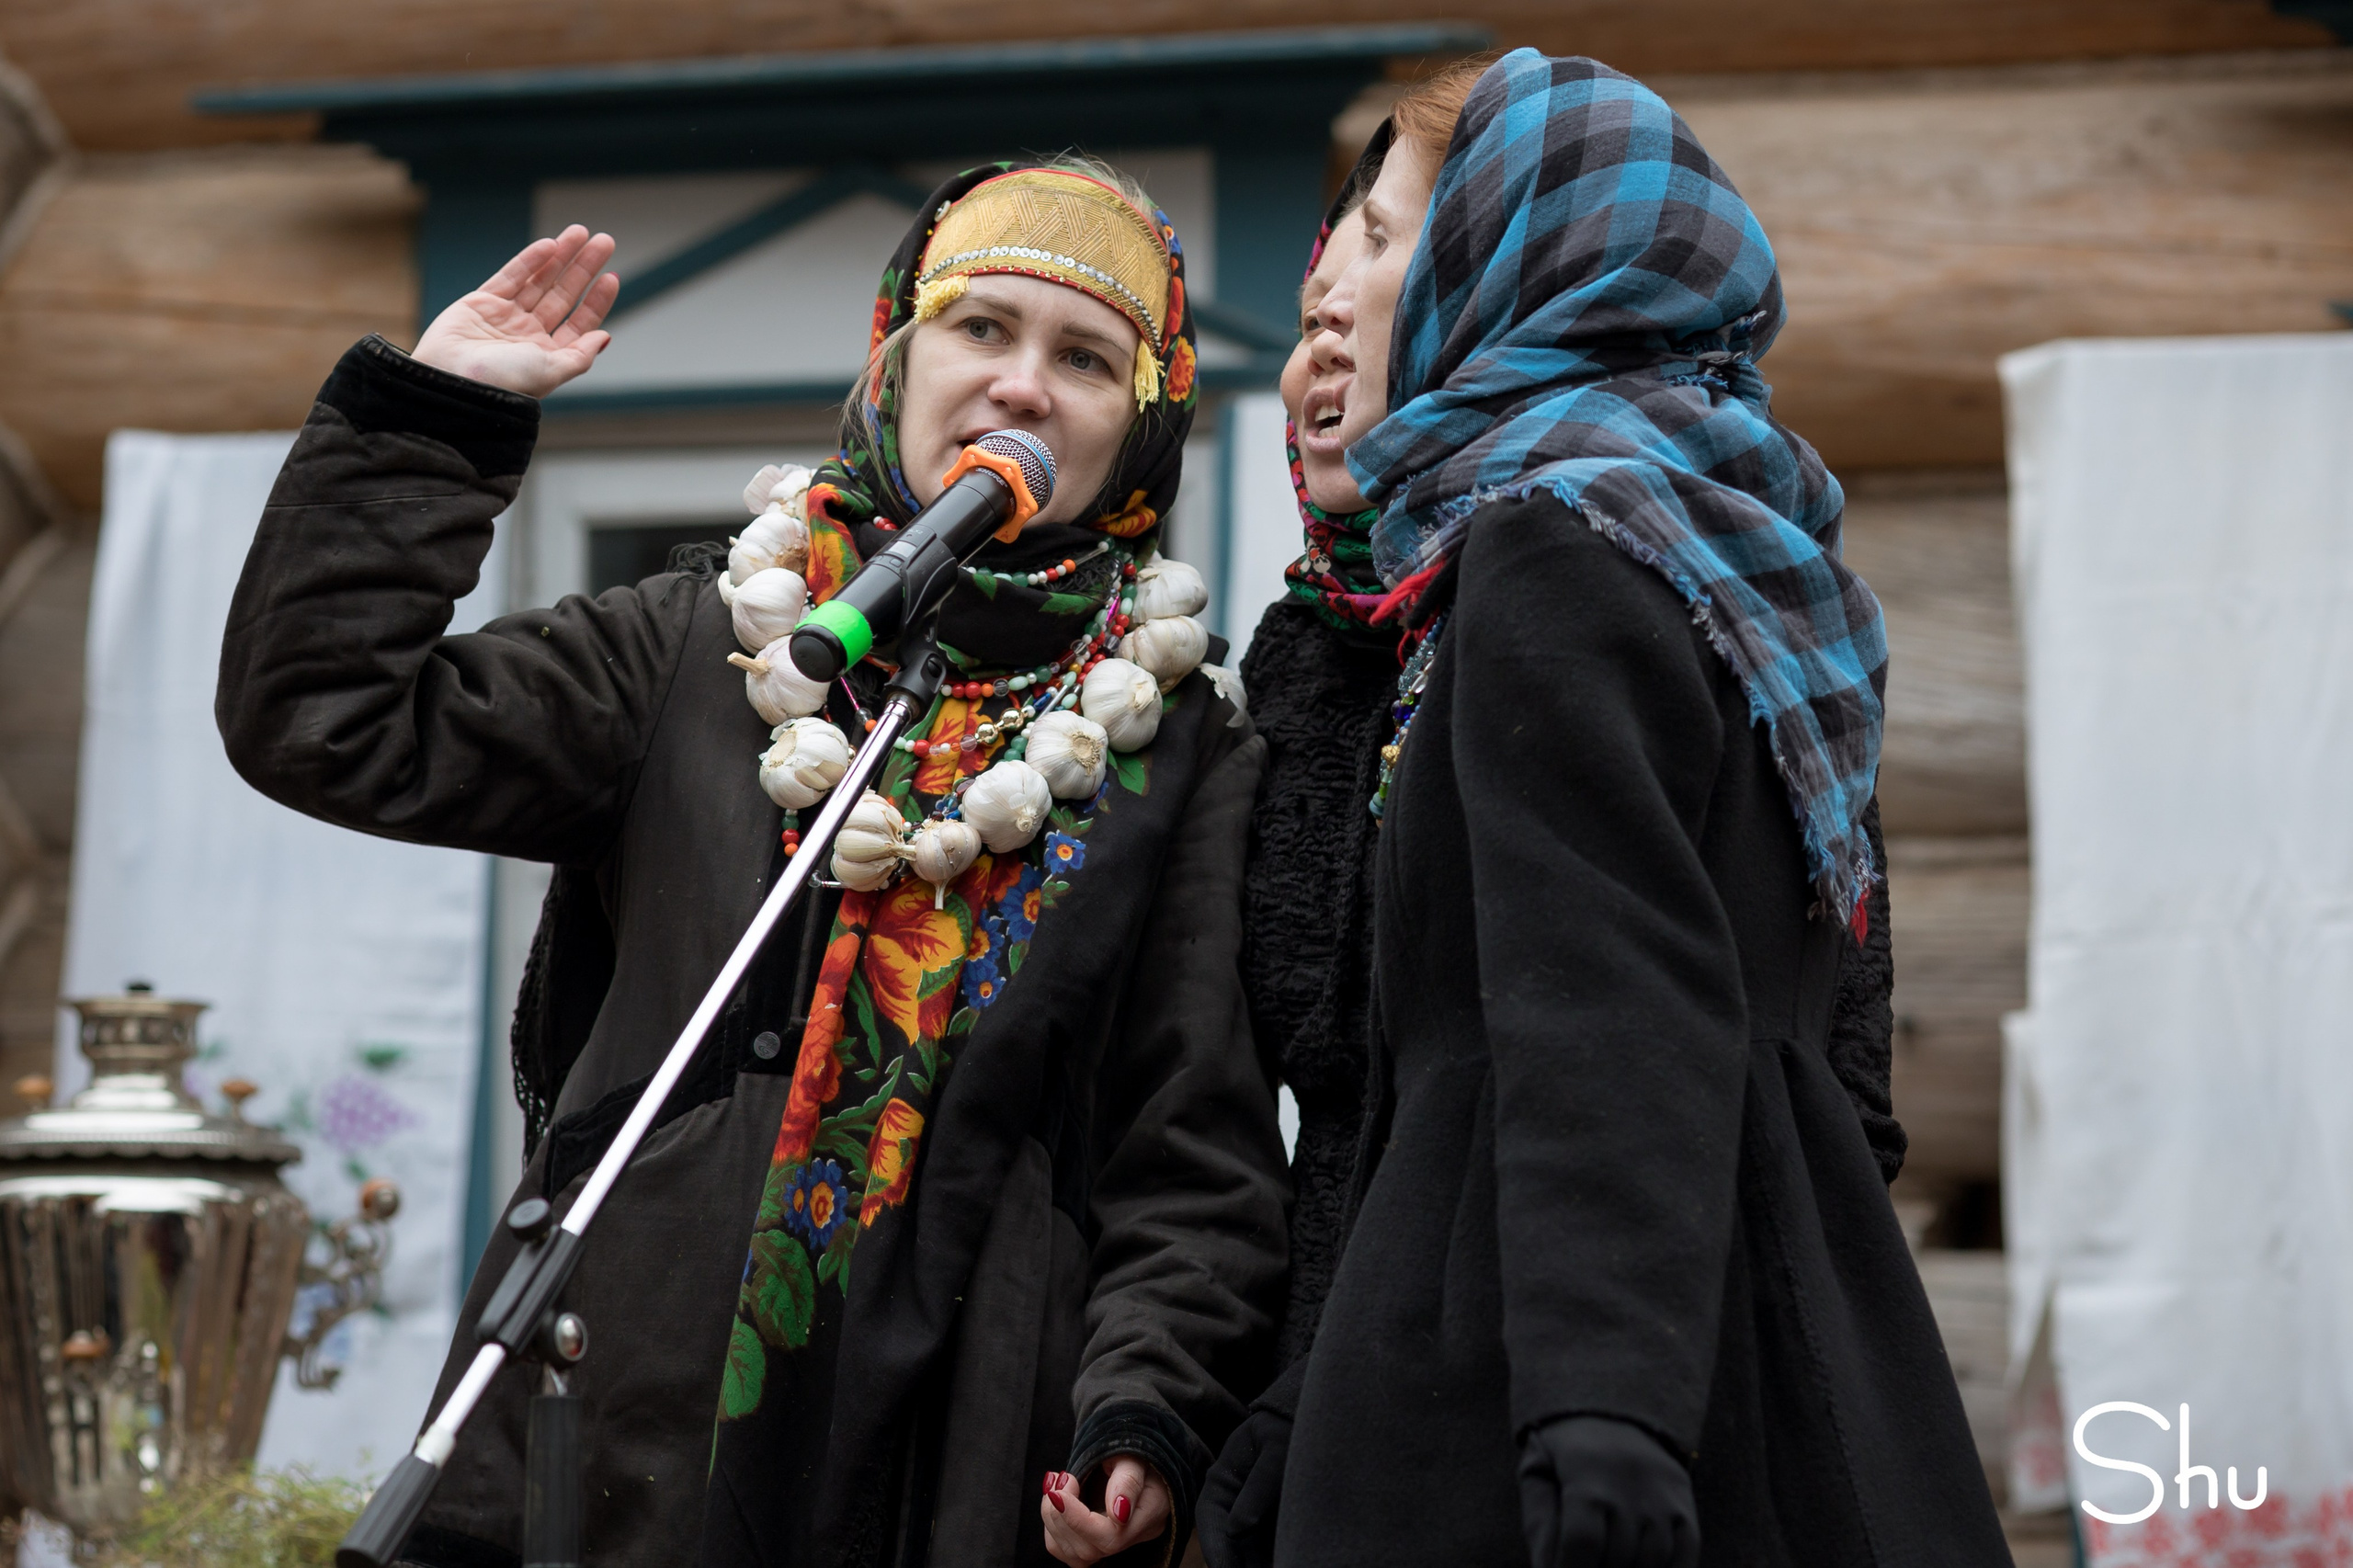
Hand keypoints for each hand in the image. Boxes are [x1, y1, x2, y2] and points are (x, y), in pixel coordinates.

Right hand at [410, 225, 619, 397]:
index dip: (596, 300)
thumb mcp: (551, 372)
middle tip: (604, 242)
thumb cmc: (503, 383)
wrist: (452, 382)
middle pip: (563, 295)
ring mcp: (505, 316)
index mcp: (547, 355)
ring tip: (580, 232)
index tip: (611, 277)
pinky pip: (511, 276)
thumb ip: (580, 355)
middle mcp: (528, 335)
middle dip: (583, 268)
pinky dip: (530, 260)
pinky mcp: (481, 302)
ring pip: (539, 280)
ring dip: (561, 256)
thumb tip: (605, 338)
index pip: (579, 322)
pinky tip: (550, 245)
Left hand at [1041, 1455, 1170, 1565]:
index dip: (1077, 1520)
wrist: (1130, 1448)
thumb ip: (1127, 1481)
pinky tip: (1056, 1498)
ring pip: (1075, 1554)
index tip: (1057, 1492)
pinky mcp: (1097, 1541)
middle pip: (1089, 1550)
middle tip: (1058, 1479)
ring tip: (1054, 1484)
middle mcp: (1135, 1535)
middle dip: (1061, 1516)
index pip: (1111, 1537)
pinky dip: (1053, 1527)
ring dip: (1053, 1520)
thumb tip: (1118, 1514)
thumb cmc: (1133, 1446)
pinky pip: (1067, 1550)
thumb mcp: (1132, 1454)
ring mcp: (1116, 1542)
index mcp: (1150, 1512)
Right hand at [1198, 1402, 1291, 1567]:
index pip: (1210, 1519)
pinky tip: (1288, 1561)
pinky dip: (1275, 1554)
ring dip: (1256, 1562)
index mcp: (1223, 1479)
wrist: (1319, 1417)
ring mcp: (1255, 1511)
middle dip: (1237, 1563)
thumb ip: (1258, 1488)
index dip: (1215, 1547)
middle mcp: (1235, 1499)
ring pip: (1249, 1547)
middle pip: (1230, 1540)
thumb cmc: (1291, 1426)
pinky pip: (1270, 1543)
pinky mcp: (1275, 1518)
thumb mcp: (1276, 1451)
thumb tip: (1238, 1529)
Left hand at [1518, 1416, 1698, 1567]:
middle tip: (1586, 1562)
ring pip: (1653, 1560)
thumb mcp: (1537, 1474)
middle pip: (1617, 1556)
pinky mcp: (1684, 1503)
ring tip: (1608, 1563)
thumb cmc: (1562, 1453)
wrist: (1610, 1412)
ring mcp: (1662, 1494)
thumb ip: (1541, 1525)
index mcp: (1586, 1473)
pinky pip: (1687, 1554)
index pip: (1583, 1541)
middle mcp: (1630, 1483)